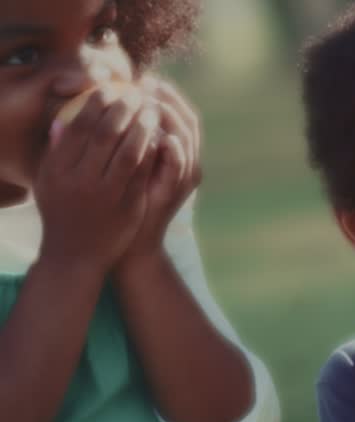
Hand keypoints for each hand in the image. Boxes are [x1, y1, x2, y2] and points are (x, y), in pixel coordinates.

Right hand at [35, 86, 158, 272]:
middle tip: (136, 93)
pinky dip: (152, 151)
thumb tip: (63, 120)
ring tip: (151, 110)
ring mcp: (107, 193)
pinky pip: (144, 172)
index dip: (97, 104)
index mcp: (60, 169)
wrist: (76, 255)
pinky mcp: (129, 205)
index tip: (110, 89)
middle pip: (107, 134)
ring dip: (143, 127)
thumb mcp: (50, 182)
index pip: (80, 126)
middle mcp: (82, 179)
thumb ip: (57, 152)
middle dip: (124, 109)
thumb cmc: (62, 212)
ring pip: (129, 151)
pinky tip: (160, 136)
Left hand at [117, 76, 201, 265]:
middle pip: (188, 118)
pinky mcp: (177, 188)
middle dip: (168, 97)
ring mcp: (185, 175)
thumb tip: (93, 111)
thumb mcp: (119, 167)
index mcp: (174, 153)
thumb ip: (117, 141)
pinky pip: (179, 158)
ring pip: (186, 134)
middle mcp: (186, 161)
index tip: (141, 79)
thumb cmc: (118, 206)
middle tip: (146, 84)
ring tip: (147, 101)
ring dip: (168, 114)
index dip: (163, 93)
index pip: (177, 113)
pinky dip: (168, 142)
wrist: (129, 244)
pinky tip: (152, 130)